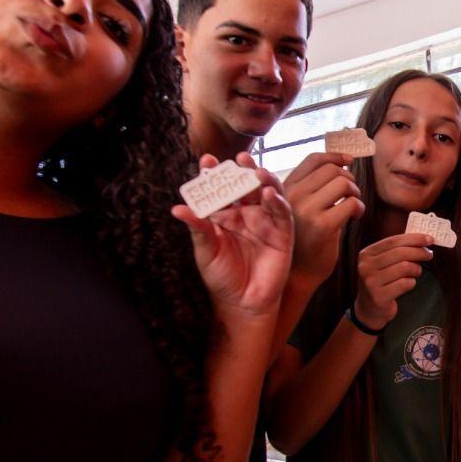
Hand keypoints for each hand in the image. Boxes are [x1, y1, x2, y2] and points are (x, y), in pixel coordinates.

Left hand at [171, 153, 293, 323]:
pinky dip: (277, 201)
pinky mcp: (283, 232)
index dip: (215, 174)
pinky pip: (282, 213)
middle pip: (246, 184)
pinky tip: (269, 194)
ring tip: (257, 171)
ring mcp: (265, 221)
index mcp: (225, 214)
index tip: (207, 160)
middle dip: (243, 170)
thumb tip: (177, 208)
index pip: (220, 188)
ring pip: (267, 192)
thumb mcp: (205, 251)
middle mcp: (246, 213)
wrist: (241, 303)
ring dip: (264, 180)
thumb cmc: (221, 277)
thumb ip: (197, 228)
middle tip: (238, 158)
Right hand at [283, 152, 364, 282]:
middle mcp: (292, 195)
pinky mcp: (322, 225)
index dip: (335, 156)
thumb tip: (341, 162)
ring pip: (343, 182)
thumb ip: (312, 187)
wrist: (297, 275)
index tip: (349, 160)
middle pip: (332, 169)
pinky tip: (355, 218)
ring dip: (355, 193)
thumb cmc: (302, 240)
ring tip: (352, 207)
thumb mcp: (299, 208)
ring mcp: (306, 210)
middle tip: (350, 194)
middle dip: (348, 179)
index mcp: (285, 188)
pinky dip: (359, 208)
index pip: (313, 159)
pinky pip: (351, 203)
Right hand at [352, 233, 434, 329]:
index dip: (413, 239)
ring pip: (404, 267)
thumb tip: (423, 240)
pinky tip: (409, 283)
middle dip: (419, 252)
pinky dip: (411, 282)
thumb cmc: (381, 282)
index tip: (429, 239)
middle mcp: (365, 267)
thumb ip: (397, 251)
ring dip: (416, 269)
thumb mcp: (383, 263)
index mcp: (366, 254)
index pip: (393, 241)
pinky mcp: (379, 296)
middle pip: (400, 253)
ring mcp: (371, 282)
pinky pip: (404, 284)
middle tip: (429, 254)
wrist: (369, 309)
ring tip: (417, 272)